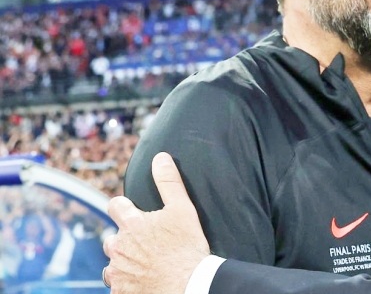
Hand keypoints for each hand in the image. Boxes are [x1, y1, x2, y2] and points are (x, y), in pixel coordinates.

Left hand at [102, 153, 209, 293]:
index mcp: (131, 224)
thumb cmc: (187, 248)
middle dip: (126, 240)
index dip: (124, 207)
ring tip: (146, 265)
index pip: (115, 206)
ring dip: (124, 262)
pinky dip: (127, 282)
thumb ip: (169, 182)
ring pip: (113, 263)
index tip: (133, 212)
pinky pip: (117, 285)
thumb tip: (160, 158)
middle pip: (113, 237)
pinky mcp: (119, 291)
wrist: (189, 285)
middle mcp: (119, 246)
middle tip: (148, 245)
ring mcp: (117, 271)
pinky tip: (144, 280)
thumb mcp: (183, 209)